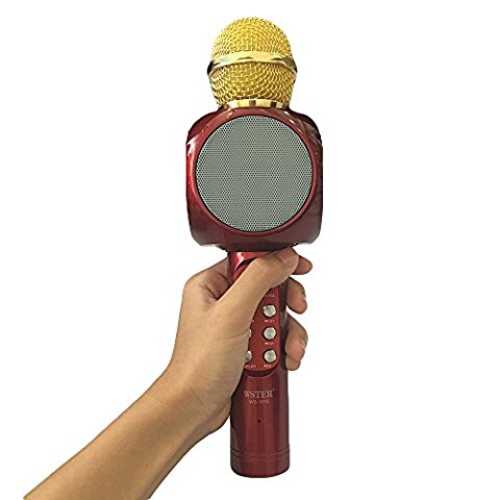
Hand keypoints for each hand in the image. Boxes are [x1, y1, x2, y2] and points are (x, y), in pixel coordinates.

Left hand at [164, 248, 311, 433]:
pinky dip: (284, 349)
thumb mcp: (232, 313)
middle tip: (296, 311)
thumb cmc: (199, 363)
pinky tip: (284, 360)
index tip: (301, 268)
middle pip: (270, 288)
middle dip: (286, 305)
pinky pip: (276, 338)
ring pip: (277, 316)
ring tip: (285, 350)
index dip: (278, 263)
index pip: (252, 260)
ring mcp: (236, 325)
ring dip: (288, 333)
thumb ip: (259, 278)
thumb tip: (285, 257)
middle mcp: (224, 301)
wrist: (194, 408)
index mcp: (212, 284)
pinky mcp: (246, 346)